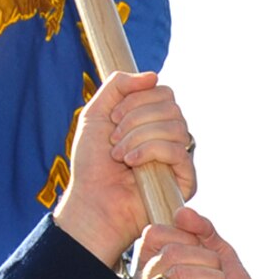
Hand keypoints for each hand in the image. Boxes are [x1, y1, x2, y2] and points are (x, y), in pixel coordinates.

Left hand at [52, 71, 194, 267]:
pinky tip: (132, 163)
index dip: (137, 99)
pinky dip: (150, 151)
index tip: (113, 119)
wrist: (93, 202)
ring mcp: (179, 158)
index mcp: (153, 121)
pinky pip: (178, 150)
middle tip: (114, 140)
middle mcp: (170, 137)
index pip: (163, 92)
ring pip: (175, 126)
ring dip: (139, 137)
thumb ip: (118, 86)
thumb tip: (154, 75)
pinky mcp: (185, 179)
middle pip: (171, 106)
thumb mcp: (95, 114)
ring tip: (120, 156)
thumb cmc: (92, 164)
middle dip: (136, 119)